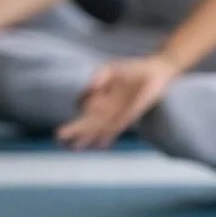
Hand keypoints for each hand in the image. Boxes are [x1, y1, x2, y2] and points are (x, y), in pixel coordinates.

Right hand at [56, 56, 177, 148]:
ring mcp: (118, 113)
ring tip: (76, 147)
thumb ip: (98, 77)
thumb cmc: (131, 70)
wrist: (156, 72)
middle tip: (59, 137)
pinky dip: (109, 134)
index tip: (88, 100)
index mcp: (99, 96)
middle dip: (74, 129)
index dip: (83, 104)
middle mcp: (106, 108)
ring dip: (88, 137)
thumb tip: (90, 88)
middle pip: (87, 121)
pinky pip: (117, 126)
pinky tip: (101, 143)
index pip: (82, 105)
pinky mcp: (131, 115)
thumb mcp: (110, 69)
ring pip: (99, 128)